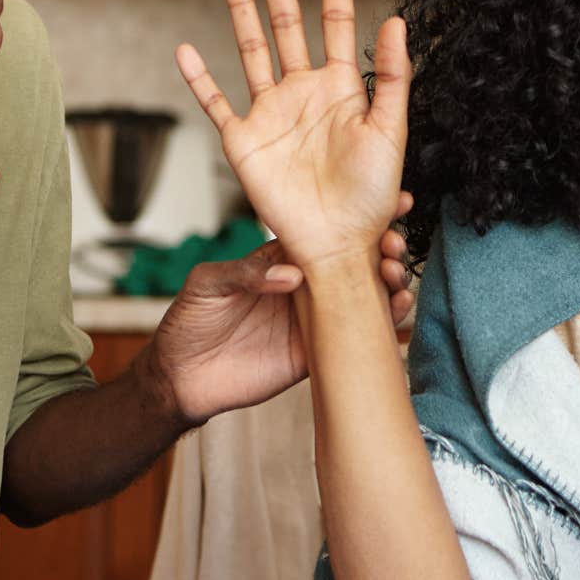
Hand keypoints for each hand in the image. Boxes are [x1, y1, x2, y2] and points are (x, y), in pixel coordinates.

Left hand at [145, 193, 417, 426]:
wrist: (181, 377)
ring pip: (365, 294)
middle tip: (394, 240)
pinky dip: (385, 321)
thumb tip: (292, 276)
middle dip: (383, 246)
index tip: (388, 202)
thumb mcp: (207, 284)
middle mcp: (305, 285)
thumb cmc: (189, 321)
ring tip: (396, 271)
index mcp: (281, 260)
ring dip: (390, 279)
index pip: (324, 233)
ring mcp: (315, 319)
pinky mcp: (319, 353)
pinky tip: (399, 306)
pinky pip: (359, 336)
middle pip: (355, 260)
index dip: (354, 218)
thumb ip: (245, 273)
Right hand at [176, 0, 408, 270]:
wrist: (337, 246)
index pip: (336, 24)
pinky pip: (216, 104)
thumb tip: (396, 21)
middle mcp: (303, 93)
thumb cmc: (371, 197)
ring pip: (251, 50)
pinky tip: (185, 50)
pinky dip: (199, 79)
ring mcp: (270, 114)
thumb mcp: (390, 132)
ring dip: (241, 10)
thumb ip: (393, 78)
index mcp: (341, 89)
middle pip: (286, 25)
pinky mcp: (243, 142)